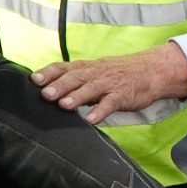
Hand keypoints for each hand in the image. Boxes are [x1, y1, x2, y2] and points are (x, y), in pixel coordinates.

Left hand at [36, 44, 186, 126]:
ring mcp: (110, 83)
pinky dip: (101, 111)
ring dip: (77, 97)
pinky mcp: (123, 94)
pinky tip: (91, 120)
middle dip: (60, 85)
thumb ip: (75, 81)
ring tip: (64, 105)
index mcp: (87, 68)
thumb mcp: (95, 73)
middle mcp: (96, 73)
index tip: (34, 80)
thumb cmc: (119, 74)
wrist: (152, 70)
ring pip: (91, 88)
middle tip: (45, 94)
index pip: (65, 67)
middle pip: (76, 77)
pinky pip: (111, 103)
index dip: (49, 73)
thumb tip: (48, 91)